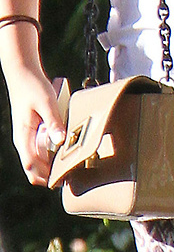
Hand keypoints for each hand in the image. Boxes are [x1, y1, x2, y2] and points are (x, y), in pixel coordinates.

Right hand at [8, 67, 66, 185]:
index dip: (46, 176)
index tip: (64, 178)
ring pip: (37, 162)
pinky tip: (66, 153)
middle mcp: (23, 140)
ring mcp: (27, 138)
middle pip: (33, 168)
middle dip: (50, 176)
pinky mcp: (33, 133)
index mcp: (23, 136)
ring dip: (51, 167)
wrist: (22, 73)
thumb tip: (60, 141)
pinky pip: (41, 152)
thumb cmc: (33, 86)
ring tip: (72, 167)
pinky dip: (51, 157)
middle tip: (71, 177)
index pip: (31, 165)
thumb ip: (53, 122)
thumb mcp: (46, 103)